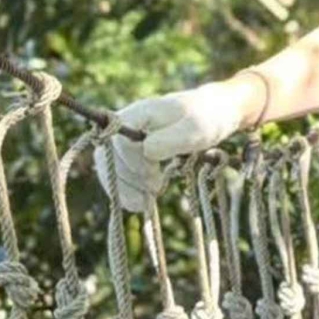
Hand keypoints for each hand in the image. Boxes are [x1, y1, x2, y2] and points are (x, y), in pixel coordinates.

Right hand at [96, 79, 257, 211]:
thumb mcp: (197, 128)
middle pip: (109, 155)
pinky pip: (117, 171)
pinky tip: (138, 203)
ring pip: (108, 165)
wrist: (210, 114)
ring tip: (143, 204)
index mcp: (139, 114)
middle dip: (127, 179)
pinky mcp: (131, 151)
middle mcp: (126, 125)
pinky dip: (124, 189)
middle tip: (153, 192)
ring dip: (123, 188)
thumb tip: (146, 151)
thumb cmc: (205, 119)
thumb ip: (174, 139)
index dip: (133, 163)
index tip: (154, 175)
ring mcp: (126, 138)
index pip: (121, 142)